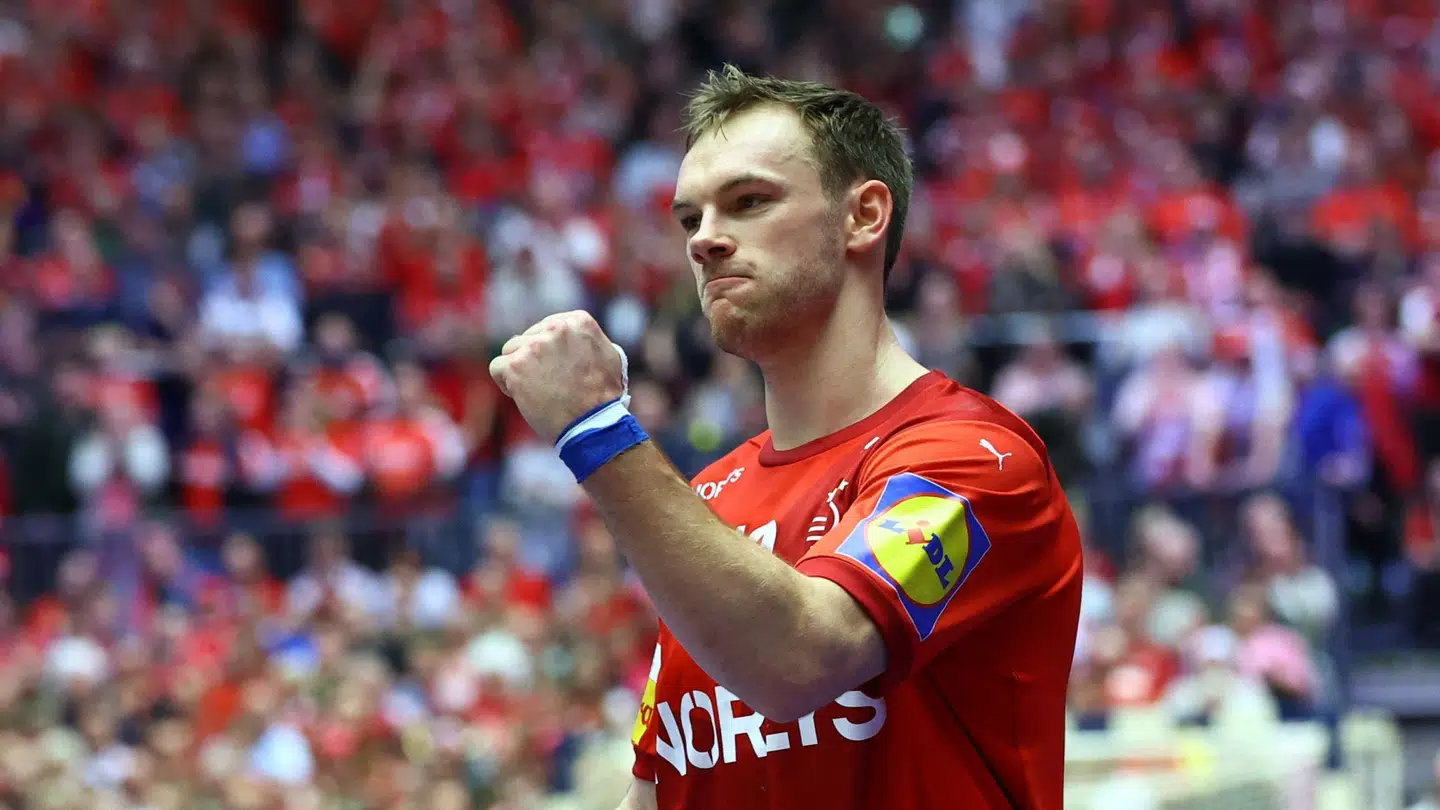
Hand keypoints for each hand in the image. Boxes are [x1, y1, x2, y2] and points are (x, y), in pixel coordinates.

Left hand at [489, 311, 624, 442]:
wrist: (593, 424)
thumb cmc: (603, 397)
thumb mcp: (608, 355)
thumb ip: (585, 339)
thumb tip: (566, 331)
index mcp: (578, 321)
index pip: (546, 327)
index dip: (548, 350)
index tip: (559, 369)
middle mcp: (556, 328)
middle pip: (527, 338)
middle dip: (534, 360)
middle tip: (550, 384)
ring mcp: (534, 346)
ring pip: (510, 350)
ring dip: (519, 370)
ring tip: (539, 390)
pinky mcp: (516, 366)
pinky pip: (497, 367)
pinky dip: (506, 383)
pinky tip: (523, 396)